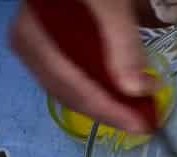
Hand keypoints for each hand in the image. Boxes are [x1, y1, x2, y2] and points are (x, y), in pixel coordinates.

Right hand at [9, 0, 153, 132]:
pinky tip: (126, 93)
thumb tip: (136, 89)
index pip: (73, 86)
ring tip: (140, 111)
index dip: (108, 110)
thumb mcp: (109, 7)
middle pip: (72, 93)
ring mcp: (42, 50)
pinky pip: (77, 78)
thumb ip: (122, 44)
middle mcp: (32, 47)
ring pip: (74, 90)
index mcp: (34, 36)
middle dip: (111, 110)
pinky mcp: (55, 49)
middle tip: (145, 123)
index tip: (139, 125)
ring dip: (108, 103)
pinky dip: (103, 88)